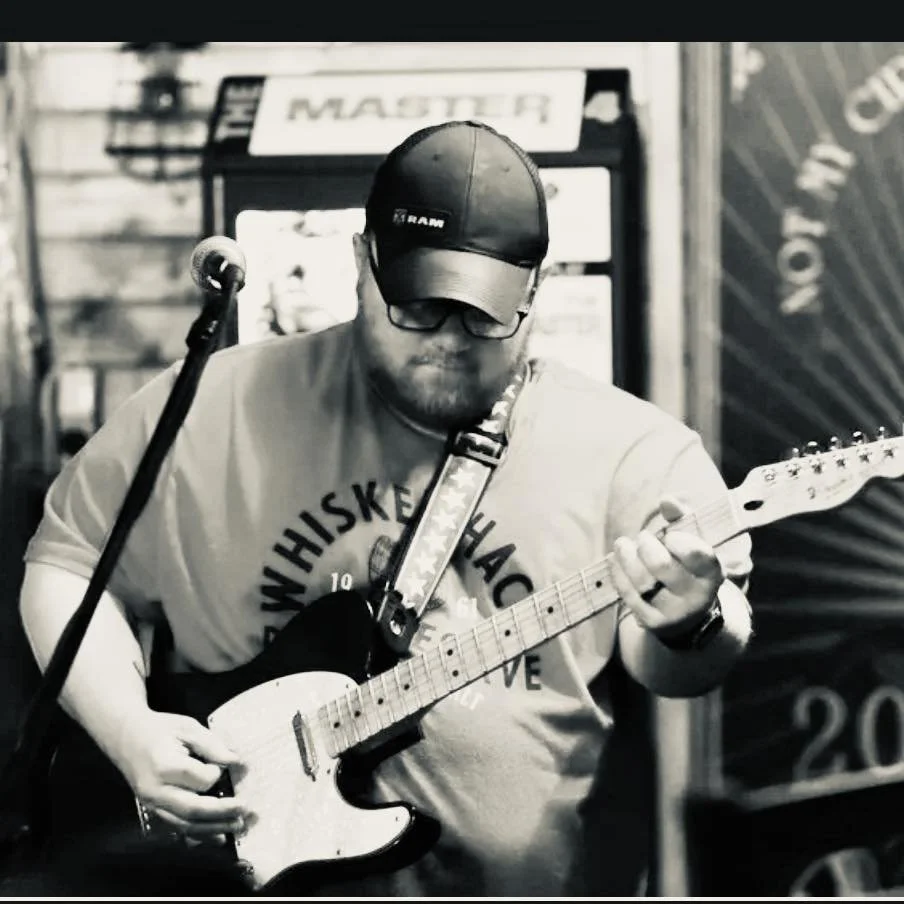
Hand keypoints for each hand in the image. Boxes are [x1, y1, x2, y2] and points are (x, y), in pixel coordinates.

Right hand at [114, 710, 249, 844]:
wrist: (125, 736)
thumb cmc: (158, 729)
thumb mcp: (187, 727)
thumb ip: (212, 746)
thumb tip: (236, 761)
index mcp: (164, 765)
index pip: (200, 780)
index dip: (218, 774)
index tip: (227, 764)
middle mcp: (156, 790)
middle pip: (193, 810)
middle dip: (223, 813)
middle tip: (246, 809)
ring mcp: (151, 804)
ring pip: (184, 825)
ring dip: (214, 829)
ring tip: (238, 826)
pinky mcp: (152, 811)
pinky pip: (177, 828)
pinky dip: (198, 835)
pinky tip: (217, 837)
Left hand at [611, 495, 723, 639]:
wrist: (689, 613)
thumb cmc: (688, 566)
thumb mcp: (694, 542)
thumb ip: (682, 518)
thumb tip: (666, 499)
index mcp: (712, 574)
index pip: (698, 555)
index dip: (678, 540)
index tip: (670, 536)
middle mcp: (695, 597)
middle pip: (662, 567)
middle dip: (646, 546)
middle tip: (643, 537)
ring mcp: (672, 612)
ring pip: (642, 582)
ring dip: (627, 557)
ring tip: (623, 544)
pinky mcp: (651, 621)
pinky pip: (628, 594)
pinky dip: (618, 573)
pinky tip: (616, 559)